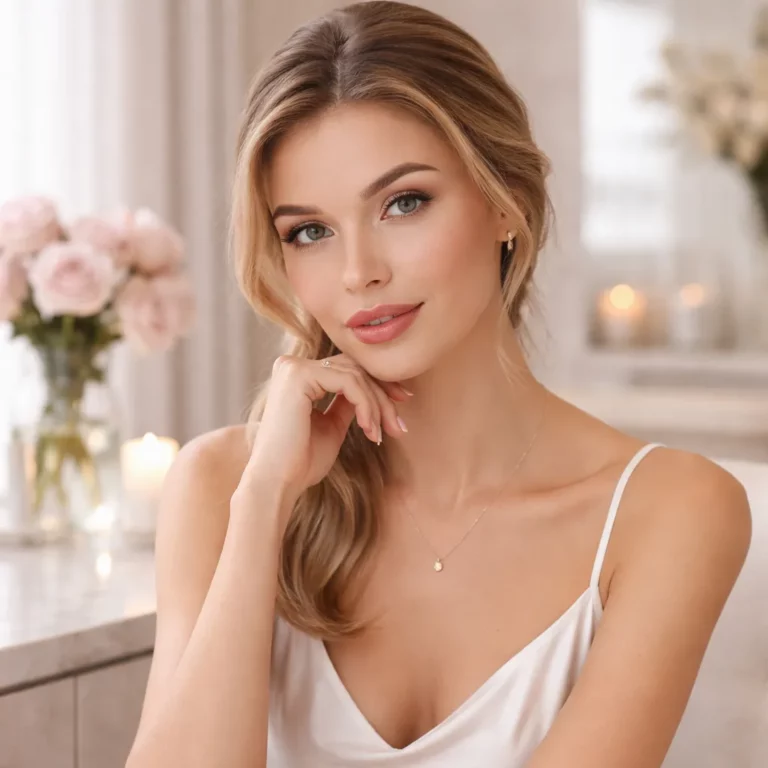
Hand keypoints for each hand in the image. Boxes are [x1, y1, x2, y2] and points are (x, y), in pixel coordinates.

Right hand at [239, 353, 410, 509]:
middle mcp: (292, 365)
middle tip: (399, 425)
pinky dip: (366, 405)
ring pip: (355, 374)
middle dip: (383, 395)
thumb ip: (347, 404)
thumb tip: (374, 391)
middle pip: (354, 368)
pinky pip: (349, 382)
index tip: (401, 403)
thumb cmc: (302, 462)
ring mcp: (294, 367)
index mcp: (297, 376)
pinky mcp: (299, 375)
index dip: (377, 385)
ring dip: (377, 405)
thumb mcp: (332, 426)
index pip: (347, 369)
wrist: (277, 484)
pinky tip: (369, 429)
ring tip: (381, 433)